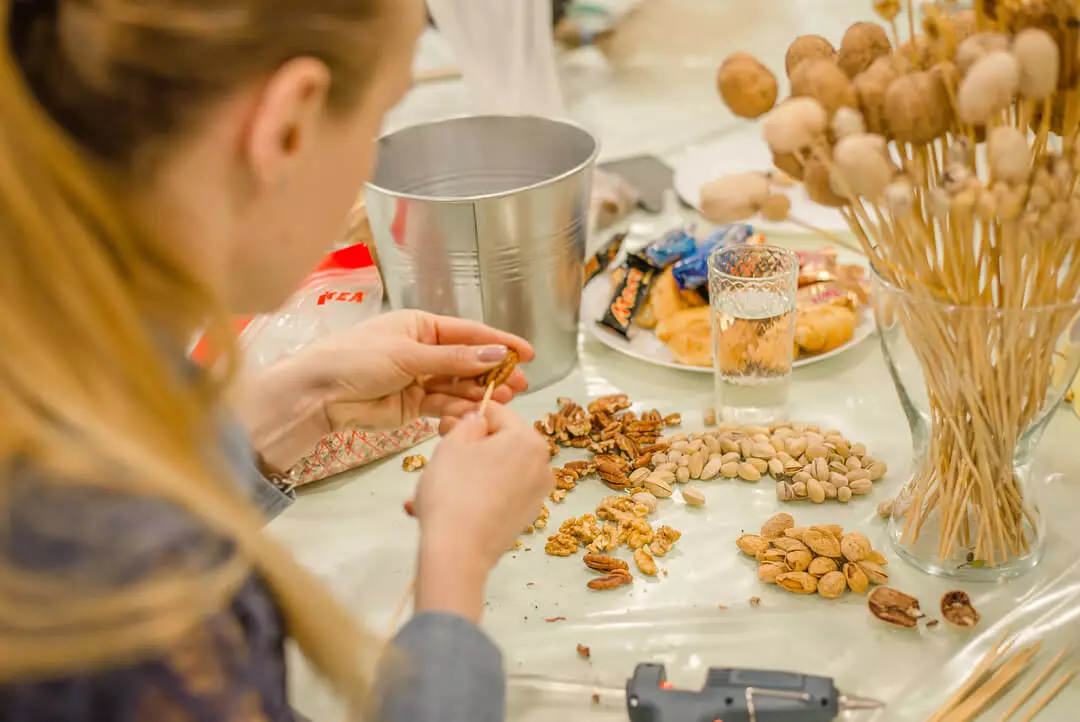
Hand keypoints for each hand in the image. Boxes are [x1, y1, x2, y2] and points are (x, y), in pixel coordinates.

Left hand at [234, 310, 533, 472]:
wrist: (318, 394)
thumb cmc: (356, 359)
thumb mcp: (407, 354)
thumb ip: (453, 359)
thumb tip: (496, 356)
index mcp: (420, 326)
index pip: (468, 333)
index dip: (499, 343)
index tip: (527, 353)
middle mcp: (423, 350)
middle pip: (467, 361)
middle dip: (494, 372)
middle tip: (522, 384)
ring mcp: (419, 379)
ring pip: (459, 385)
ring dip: (481, 392)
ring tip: (506, 399)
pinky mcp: (413, 406)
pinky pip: (444, 404)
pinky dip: (461, 408)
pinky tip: (479, 410)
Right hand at [412, 404, 554, 621]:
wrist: (458, 552)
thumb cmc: (452, 491)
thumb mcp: (452, 445)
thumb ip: (467, 424)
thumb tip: (477, 420)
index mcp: (528, 441)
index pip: (498, 413)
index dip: (470, 415)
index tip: (446, 422)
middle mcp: (542, 465)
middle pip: (503, 442)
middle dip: (473, 445)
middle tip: (443, 450)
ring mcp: (537, 494)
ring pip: (501, 469)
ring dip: (473, 470)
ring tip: (442, 481)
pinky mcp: (527, 517)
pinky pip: (502, 493)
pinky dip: (481, 493)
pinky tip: (454, 502)